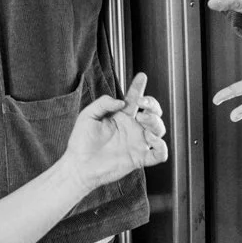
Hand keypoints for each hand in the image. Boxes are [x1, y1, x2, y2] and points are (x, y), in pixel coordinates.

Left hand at [63, 72, 167, 190]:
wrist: (79, 166)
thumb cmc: (81, 142)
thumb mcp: (88, 116)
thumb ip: (103, 103)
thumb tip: (121, 102)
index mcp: (121, 117)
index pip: (134, 99)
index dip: (139, 87)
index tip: (141, 76)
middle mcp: (132, 128)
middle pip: (153, 113)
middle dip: (153, 105)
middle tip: (142, 107)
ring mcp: (137, 143)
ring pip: (159, 130)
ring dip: (156, 123)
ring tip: (143, 121)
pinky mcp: (139, 158)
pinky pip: (160, 154)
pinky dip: (162, 147)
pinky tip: (152, 140)